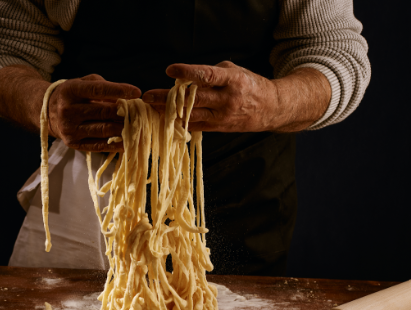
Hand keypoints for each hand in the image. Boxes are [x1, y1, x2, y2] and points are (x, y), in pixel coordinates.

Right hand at [48, 74, 140, 150]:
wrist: (47, 113)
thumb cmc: (72, 95)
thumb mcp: (83, 83)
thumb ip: (103, 87)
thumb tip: (125, 99)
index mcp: (71, 91)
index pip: (98, 90)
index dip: (119, 90)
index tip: (137, 92)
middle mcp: (68, 110)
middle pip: (104, 112)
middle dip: (125, 112)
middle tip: (141, 113)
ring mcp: (70, 129)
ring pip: (103, 130)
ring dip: (123, 129)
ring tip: (138, 127)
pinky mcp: (73, 143)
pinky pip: (98, 145)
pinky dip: (115, 144)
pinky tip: (127, 142)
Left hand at [142, 61, 329, 132]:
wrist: (271, 109)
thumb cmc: (250, 85)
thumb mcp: (235, 71)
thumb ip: (212, 74)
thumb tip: (187, 78)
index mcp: (232, 80)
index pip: (207, 75)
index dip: (188, 72)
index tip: (170, 70)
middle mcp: (227, 100)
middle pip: (194, 98)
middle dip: (168, 97)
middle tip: (148, 96)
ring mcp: (223, 116)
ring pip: (192, 115)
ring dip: (169, 112)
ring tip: (151, 108)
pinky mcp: (219, 128)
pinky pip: (196, 126)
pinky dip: (179, 123)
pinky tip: (165, 119)